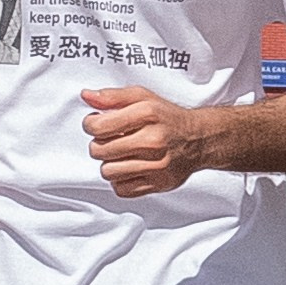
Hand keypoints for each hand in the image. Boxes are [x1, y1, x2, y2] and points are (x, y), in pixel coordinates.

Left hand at [81, 84, 208, 198]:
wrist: (199, 139)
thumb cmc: (168, 118)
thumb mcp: (142, 98)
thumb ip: (112, 97)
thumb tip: (86, 96)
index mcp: (147, 114)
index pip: (98, 126)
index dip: (90, 125)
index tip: (96, 124)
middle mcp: (153, 140)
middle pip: (99, 150)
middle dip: (99, 144)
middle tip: (109, 140)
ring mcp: (156, 164)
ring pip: (108, 172)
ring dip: (109, 164)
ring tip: (120, 155)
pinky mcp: (158, 183)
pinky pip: (121, 189)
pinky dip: (120, 180)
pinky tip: (129, 168)